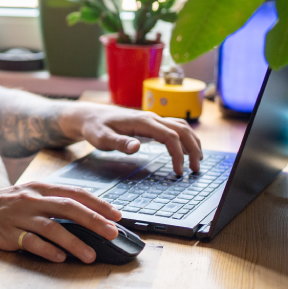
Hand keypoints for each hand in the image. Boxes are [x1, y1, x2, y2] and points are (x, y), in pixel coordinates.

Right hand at [0, 183, 121, 263]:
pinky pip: (31, 242)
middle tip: (113, 233)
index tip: (117, 215)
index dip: (98, 204)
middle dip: (94, 220)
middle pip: (68, 207)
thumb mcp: (31, 195)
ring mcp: (20, 217)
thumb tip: (88, 217)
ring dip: (74, 242)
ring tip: (91, 255)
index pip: (75, 193)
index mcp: (41, 188)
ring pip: (52, 227)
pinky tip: (60, 258)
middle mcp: (32, 199)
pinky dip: (48, 250)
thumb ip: (55, 203)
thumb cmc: (8, 204)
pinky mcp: (8, 233)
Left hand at [64, 104, 202, 174]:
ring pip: (181, 127)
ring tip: (197, 162)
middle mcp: (151, 118)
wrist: (90, 116)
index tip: (178, 172)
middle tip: (196, 170)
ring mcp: (152, 120)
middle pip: (182, 130)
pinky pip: (175, 128)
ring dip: (192, 142)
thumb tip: (136, 147)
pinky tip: (187, 151)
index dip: (178, 154)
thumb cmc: (95, 128)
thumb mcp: (102, 138)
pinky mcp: (151, 124)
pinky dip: (185, 138)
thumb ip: (119, 143)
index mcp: (142, 122)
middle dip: (193, 149)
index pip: (170, 136)